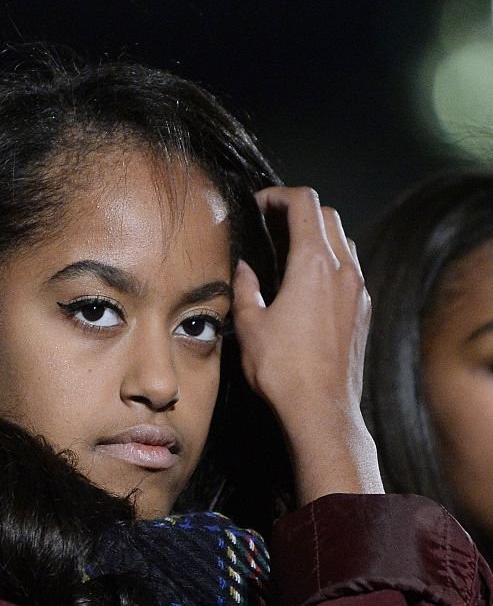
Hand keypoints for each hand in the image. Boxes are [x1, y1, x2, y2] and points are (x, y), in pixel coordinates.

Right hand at [232, 186, 383, 504]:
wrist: (321, 410)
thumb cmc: (283, 371)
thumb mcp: (249, 325)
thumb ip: (245, 288)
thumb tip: (243, 269)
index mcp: (312, 265)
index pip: (304, 203)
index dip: (278, 195)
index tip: (259, 204)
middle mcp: (342, 271)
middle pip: (328, 215)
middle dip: (299, 209)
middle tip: (271, 220)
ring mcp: (358, 291)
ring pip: (343, 241)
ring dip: (318, 234)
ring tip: (288, 247)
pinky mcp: (363, 311)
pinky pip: (350, 269)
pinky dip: (330, 260)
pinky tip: (308, 281)